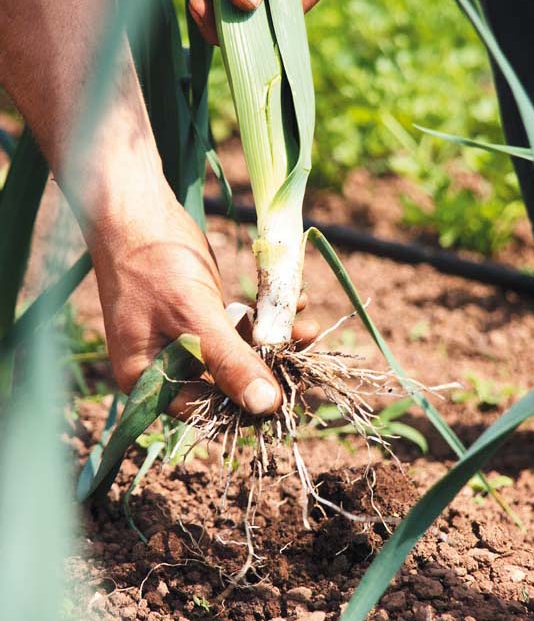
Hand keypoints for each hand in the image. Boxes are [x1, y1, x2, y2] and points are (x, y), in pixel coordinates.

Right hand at [88, 187, 316, 417]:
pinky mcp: (200, 315)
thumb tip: (266, 407)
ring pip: (237, 353)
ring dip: (273, 340)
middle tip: (305, 353)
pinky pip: (236, 327)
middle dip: (268, 368)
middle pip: (224, 383)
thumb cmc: (155, 265)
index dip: (247, 405)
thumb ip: (230, 362)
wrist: (139, 210)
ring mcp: (183, 340)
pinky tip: (293, 302)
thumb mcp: (194, 317)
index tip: (289, 392)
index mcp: (147, 379)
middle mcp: (164, 366)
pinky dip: (262, 317)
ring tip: (306, 326)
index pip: (205, 410)